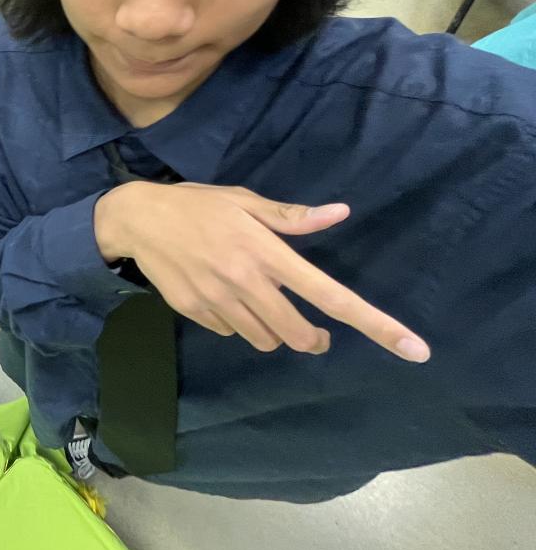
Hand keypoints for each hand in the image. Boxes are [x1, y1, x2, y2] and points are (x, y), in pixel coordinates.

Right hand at [94, 182, 431, 362]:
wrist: (135, 218)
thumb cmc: (197, 204)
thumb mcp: (244, 200)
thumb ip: (291, 217)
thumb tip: (340, 213)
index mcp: (266, 252)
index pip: (330, 295)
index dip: (375, 324)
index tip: (414, 349)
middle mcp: (246, 282)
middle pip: (297, 333)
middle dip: (311, 338)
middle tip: (313, 332)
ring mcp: (219, 302)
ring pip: (264, 339)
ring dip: (273, 331)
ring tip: (260, 304)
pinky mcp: (195, 313)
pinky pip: (230, 332)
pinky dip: (237, 323)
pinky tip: (224, 298)